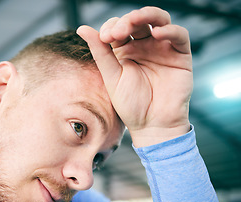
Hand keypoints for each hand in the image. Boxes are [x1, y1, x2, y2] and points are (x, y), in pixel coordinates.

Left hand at [77, 7, 192, 146]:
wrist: (152, 125)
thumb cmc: (130, 104)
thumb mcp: (112, 77)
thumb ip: (100, 51)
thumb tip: (81, 28)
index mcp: (125, 50)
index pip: (118, 27)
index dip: (111, 27)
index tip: (104, 38)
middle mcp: (143, 46)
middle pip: (137, 20)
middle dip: (126, 20)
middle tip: (117, 32)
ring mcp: (162, 48)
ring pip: (159, 20)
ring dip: (147, 15)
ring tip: (134, 21)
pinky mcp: (180, 55)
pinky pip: (179, 35)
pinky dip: (170, 30)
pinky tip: (158, 33)